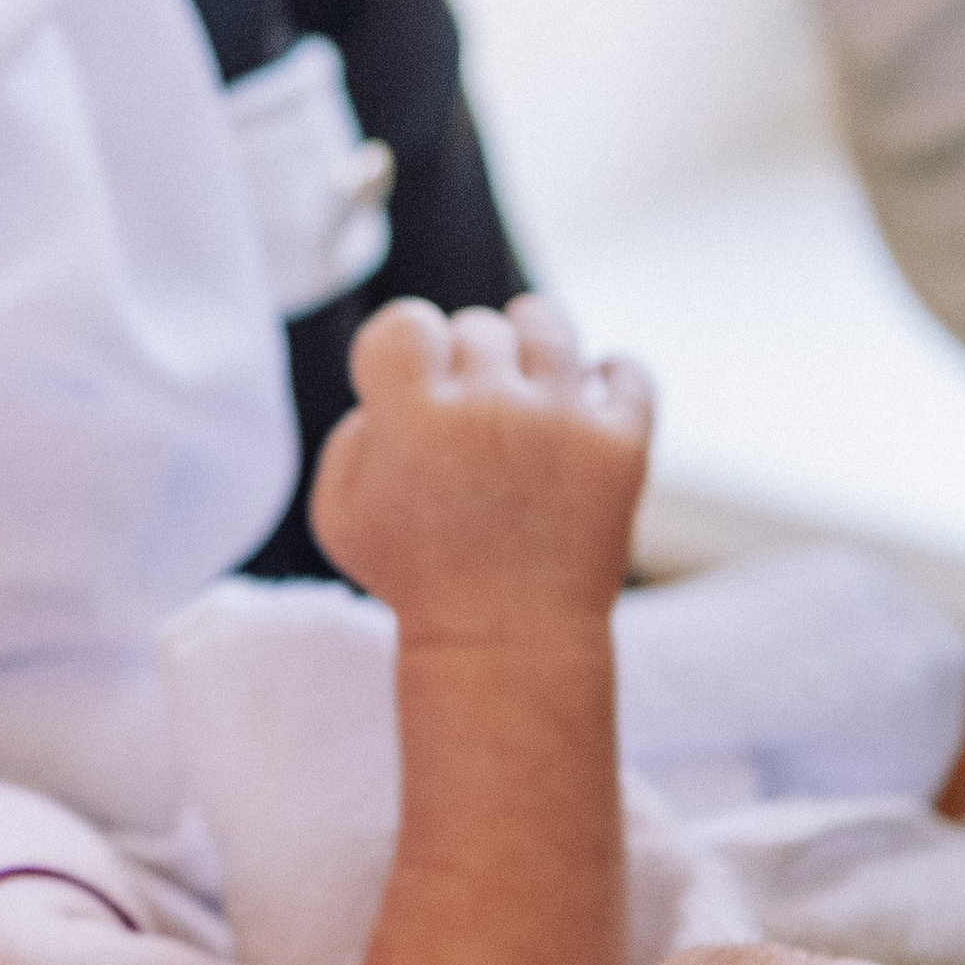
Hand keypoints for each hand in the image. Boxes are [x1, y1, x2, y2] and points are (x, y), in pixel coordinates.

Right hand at [308, 296, 651, 632]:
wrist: (504, 642)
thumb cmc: (414, 575)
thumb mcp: (338, 515)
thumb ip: (352, 433)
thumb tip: (399, 384)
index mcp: (413, 421)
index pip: (406, 322)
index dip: (405, 344)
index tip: (414, 381)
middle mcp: (490, 409)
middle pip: (476, 327)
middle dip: (465, 362)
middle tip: (467, 415)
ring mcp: (562, 423)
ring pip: (548, 324)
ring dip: (530, 338)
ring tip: (524, 374)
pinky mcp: (621, 446)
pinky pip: (626, 371)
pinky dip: (607, 377)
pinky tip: (582, 401)